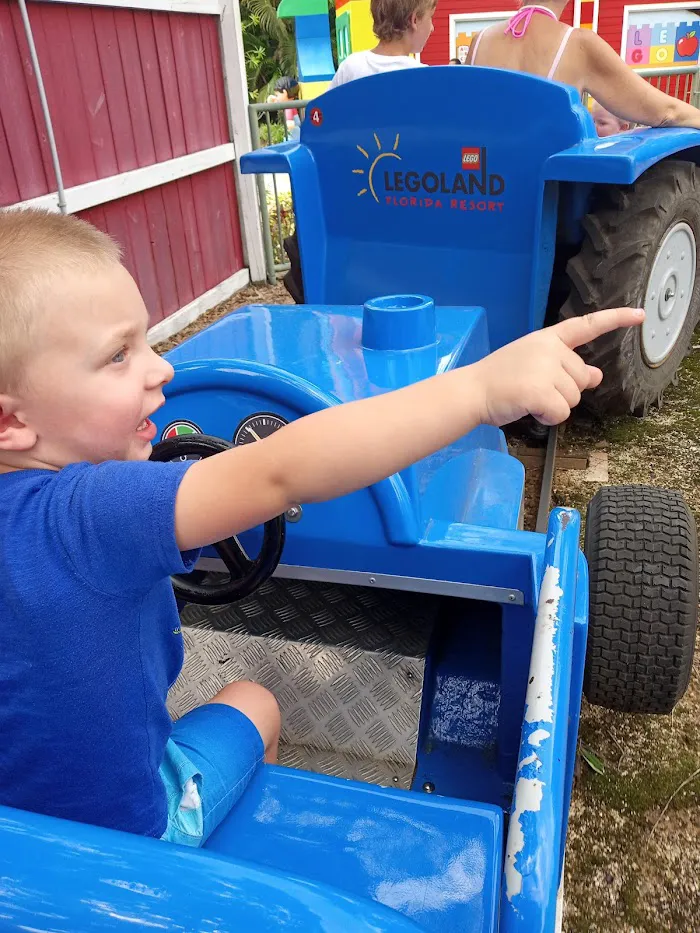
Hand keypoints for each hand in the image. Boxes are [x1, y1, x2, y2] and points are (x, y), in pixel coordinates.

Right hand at [473, 308, 644, 426]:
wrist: (471, 391)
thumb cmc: (499, 379)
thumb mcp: (535, 366)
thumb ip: (566, 368)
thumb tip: (597, 376)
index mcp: (547, 339)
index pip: (587, 325)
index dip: (615, 319)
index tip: (639, 316)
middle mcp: (549, 350)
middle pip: (582, 378)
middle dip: (564, 391)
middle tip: (533, 389)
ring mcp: (545, 369)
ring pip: (574, 399)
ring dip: (554, 406)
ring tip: (527, 398)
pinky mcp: (540, 391)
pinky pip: (561, 413)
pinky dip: (547, 418)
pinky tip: (529, 410)